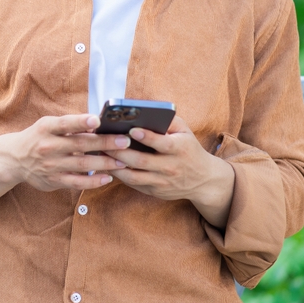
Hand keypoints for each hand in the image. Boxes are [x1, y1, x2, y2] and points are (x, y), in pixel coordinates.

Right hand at [6, 114, 130, 191]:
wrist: (14, 159)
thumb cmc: (38, 137)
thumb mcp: (48, 125)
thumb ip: (69, 125)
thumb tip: (97, 123)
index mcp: (47, 128)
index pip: (65, 124)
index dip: (81, 121)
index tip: (97, 120)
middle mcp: (48, 146)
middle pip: (80, 144)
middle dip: (104, 143)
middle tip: (124, 141)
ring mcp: (51, 165)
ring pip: (82, 165)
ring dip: (105, 163)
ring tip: (123, 161)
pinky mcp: (54, 181)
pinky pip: (77, 183)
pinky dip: (94, 181)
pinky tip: (108, 177)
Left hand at [103, 115, 234, 227]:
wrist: (203, 180)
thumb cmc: (189, 148)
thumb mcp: (185, 131)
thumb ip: (167, 120)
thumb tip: (144, 111)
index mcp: (180, 149)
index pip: (162, 144)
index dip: (147, 137)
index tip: (131, 129)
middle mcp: (171, 167)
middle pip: (142, 161)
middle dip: (121, 151)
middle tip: (103, 141)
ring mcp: (162, 182)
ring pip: (134, 176)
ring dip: (115, 165)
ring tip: (100, 153)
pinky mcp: (154, 192)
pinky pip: (133, 184)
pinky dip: (119, 175)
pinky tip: (107, 165)